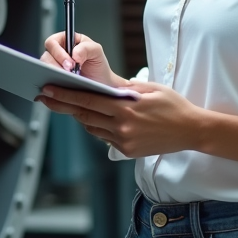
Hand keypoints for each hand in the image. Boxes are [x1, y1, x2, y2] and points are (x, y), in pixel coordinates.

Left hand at [36, 80, 204, 157]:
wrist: (192, 130)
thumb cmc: (173, 106)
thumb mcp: (150, 89)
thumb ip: (125, 88)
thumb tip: (104, 86)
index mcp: (125, 109)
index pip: (88, 100)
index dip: (65, 95)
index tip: (48, 90)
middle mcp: (121, 127)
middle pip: (83, 115)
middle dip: (62, 105)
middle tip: (45, 97)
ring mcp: (123, 141)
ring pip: (92, 127)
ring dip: (80, 116)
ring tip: (68, 105)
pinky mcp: (127, 151)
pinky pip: (104, 137)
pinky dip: (97, 127)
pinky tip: (95, 118)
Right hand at [40, 31, 124, 87]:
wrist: (101, 84)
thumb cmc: (98, 66)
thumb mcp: (97, 52)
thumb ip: (87, 48)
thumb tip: (74, 54)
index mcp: (65, 41)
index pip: (52, 42)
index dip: (58, 52)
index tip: (70, 64)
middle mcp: (56, 53)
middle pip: (46, 57)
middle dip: (56, 66)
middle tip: (69, 74)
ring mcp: (53, 67)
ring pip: (44, 70)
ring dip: (54, 76)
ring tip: (66, 82)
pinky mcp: (51, 81)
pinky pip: (46, 82)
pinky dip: (52, 86)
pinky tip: (61, 89)